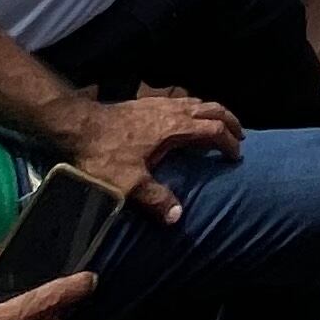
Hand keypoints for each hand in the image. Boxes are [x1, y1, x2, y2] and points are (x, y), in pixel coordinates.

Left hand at [57, 89, 239, 217]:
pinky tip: (186, 120)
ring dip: (213, 114)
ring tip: (218, 127)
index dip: (229, 143)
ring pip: (198, 102)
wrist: (80, 125)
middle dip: (230, 121)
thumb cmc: (106, 153)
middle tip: (239, 136)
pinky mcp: (148, 103)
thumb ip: (155, 199)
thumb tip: (178, 217)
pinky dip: (196, 110)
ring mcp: (161, 104)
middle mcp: (173, 111)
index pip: (213, 131)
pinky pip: (183, 102)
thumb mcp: (129, 182)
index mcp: (175, 127)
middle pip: (212, 109)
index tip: (236, 156)